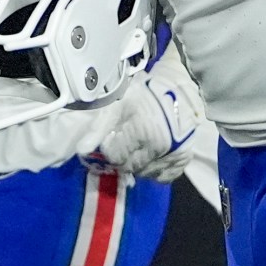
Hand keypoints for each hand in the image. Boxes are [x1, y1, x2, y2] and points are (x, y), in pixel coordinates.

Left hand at [89, 52, 205, 181]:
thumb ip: (99, 127)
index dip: (110, 147)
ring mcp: (173, 154)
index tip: (113, 137)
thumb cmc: (145, 94)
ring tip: (139, 147)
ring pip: (145, 173)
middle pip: (129, 167)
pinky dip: (155, 169)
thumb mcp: (119, 104)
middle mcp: (159, 147)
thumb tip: (82, 150)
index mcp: (142, 131)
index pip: (115, 157)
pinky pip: (163, 177)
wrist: (179, 89)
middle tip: (125, 142)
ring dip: (138, 164)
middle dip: (123, 157)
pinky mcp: (184, 158)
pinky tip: (152, 156)